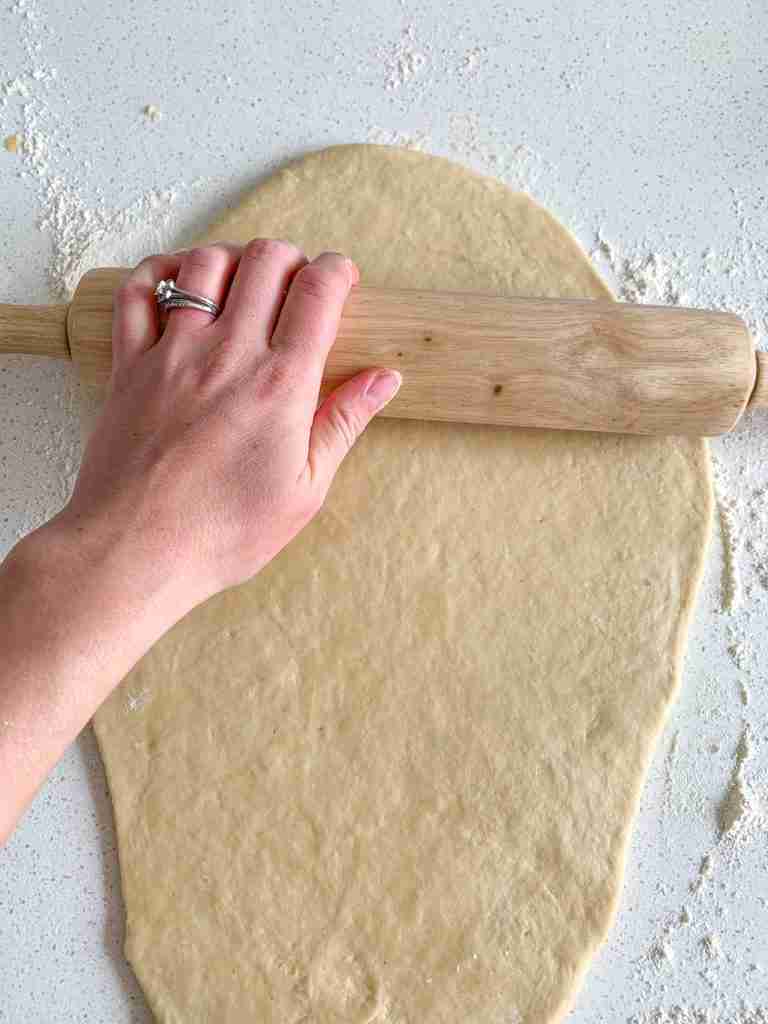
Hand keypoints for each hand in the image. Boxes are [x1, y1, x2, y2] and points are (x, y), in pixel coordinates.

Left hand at [57, 240, 400, 608]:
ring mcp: (173, 353)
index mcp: (281, 385)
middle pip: (266, 260)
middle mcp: (228, 354)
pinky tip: (178, 282)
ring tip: (244, 282)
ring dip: (233, 258)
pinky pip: (137, 291)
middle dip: (292, 258)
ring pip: (205, 263)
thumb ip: (343, 423)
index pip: (318, 292)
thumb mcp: (306, 489)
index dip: (338, 271)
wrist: (136, 551)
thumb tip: (385, 378)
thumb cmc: (224, 532)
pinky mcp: (130, 364)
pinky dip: (160, 272)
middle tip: (298, 284)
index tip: (343, 280)